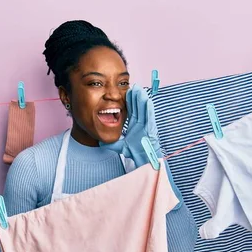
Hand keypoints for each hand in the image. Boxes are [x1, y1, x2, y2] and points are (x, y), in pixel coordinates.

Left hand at [101, 84, 183, 209]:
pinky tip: (145, 99)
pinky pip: (149, 116)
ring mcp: (147, 126)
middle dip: (134, 98)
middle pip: (138, 108)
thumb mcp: (121, 148)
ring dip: (141, 100)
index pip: (132, 112)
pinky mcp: (151, 129)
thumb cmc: (137, 156)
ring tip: (137, 89)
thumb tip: (100, 143)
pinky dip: (147, 108)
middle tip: (131, 87)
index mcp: (135, 128)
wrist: (145, 164)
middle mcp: (142, 125)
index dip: (129, 103)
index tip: (125, 94)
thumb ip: (112, 144)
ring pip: (144, 110)